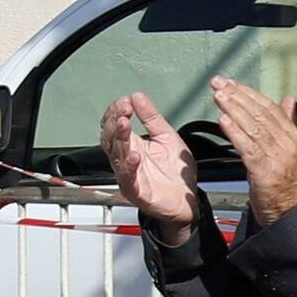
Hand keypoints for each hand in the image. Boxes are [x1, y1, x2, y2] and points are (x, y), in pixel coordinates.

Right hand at [101, 93, 200, 227]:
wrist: (187, 200)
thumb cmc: (174, 173)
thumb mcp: (167, 137)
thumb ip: (152, 117)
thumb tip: (137, 96)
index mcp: (132, 144)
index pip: (113, 124)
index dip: (116, 112)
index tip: (125, 101)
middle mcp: (125, 158)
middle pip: (109, 138)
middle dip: (114, 121)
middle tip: (124, 109)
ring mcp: (128, 174)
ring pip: (116, 154)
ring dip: (119, 138)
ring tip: (124, 123)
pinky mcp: (136, 190)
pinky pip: (127, 178)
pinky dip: (129, 166)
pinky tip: (134, 155)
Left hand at [209, 76, 296, 222]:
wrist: (294, 212)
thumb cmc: (289, 184)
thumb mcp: (291, 149)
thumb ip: (288, 122)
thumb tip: (288, 99)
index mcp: (293, 136)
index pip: (270, 107)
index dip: (249, 93)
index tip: (231, 83)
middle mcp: (287, 143)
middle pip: (260, 113)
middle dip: (237, 96)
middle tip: (219, 83)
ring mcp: (277, 156)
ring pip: (253, 126)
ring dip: (233, 108)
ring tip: (219, 96)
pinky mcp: (265, 170)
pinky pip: (248, 147)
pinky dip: (235, 132)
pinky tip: (223, 121)